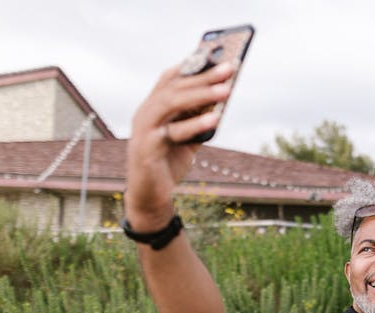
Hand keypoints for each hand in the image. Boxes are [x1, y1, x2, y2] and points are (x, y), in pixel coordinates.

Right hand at [124, 61, 235, 229]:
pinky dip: (195, 124)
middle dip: (203, 76)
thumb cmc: (168, 163)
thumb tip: (223, 101)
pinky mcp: (147, 149)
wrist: (150, 196)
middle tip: (230, 67)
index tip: (215, 54)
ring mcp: (144, 130)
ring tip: (227, 89)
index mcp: (153, 108)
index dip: (191, 64)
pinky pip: (173, 132)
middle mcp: (145, 114)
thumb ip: (199, 120)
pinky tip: (215, 118)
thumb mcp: (188, 138)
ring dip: (201, 94)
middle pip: (174, 88)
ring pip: (171, 103)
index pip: (170, 78)